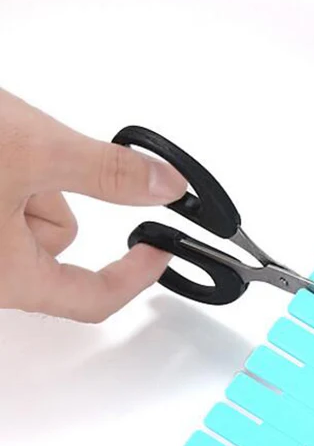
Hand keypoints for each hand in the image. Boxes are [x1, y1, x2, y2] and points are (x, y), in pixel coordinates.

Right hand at [0, 88, 186, 321]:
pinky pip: (3, 199)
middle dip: (59, 194)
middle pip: (58, 244)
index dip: (137, 276)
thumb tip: (165, 185)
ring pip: (29, 215)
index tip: (160, 252)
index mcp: (6, 277)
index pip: (93, 300)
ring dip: (29, 178)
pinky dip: (9, 173)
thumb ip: (108, 172)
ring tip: (1, 146)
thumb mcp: (35, 151)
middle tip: (35, 159)